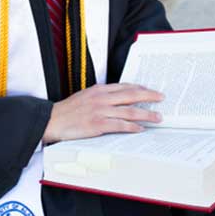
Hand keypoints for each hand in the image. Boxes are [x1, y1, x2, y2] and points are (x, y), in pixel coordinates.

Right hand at [43, 83, 163, 143]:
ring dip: (146, 114)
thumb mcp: (86, 96)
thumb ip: (101, 96)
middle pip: (131, 95)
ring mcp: (101, 111)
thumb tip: (117, 99)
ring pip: (130, 111)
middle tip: (161, 98)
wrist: (53, 120)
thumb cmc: (68, 110)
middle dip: (149, 96)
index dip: (140, 88)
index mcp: (99, 89)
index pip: (124, 86)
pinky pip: (120, 125)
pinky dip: (132, 127)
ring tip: (157, 117)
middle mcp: (102, 98)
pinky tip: (140, 129)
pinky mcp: (98, 124)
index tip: (150, 90)